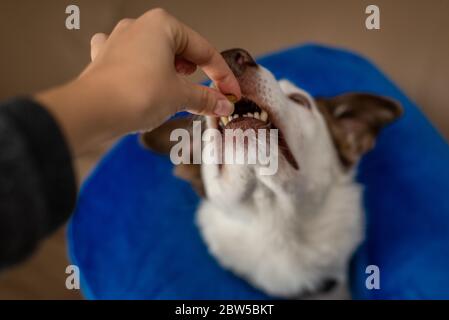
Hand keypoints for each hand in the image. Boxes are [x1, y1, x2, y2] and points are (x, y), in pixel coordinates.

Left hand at [36, 8, 239, 155]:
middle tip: (208, 93)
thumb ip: (205, 98)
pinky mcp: (104, 59)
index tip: (230, 91)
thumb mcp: (180, 96)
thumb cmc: (134, 94)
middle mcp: (138, 27)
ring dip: (171, 72)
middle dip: (196, 72)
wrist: (93, 111)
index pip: (203, 50)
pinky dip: (144, 74)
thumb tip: (222, 103)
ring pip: (155, 55)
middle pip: (179, 50)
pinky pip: (131, 62)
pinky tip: (145, 81)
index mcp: (162, 25)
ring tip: (179, 90)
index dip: (221, 74)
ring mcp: (118, 41)